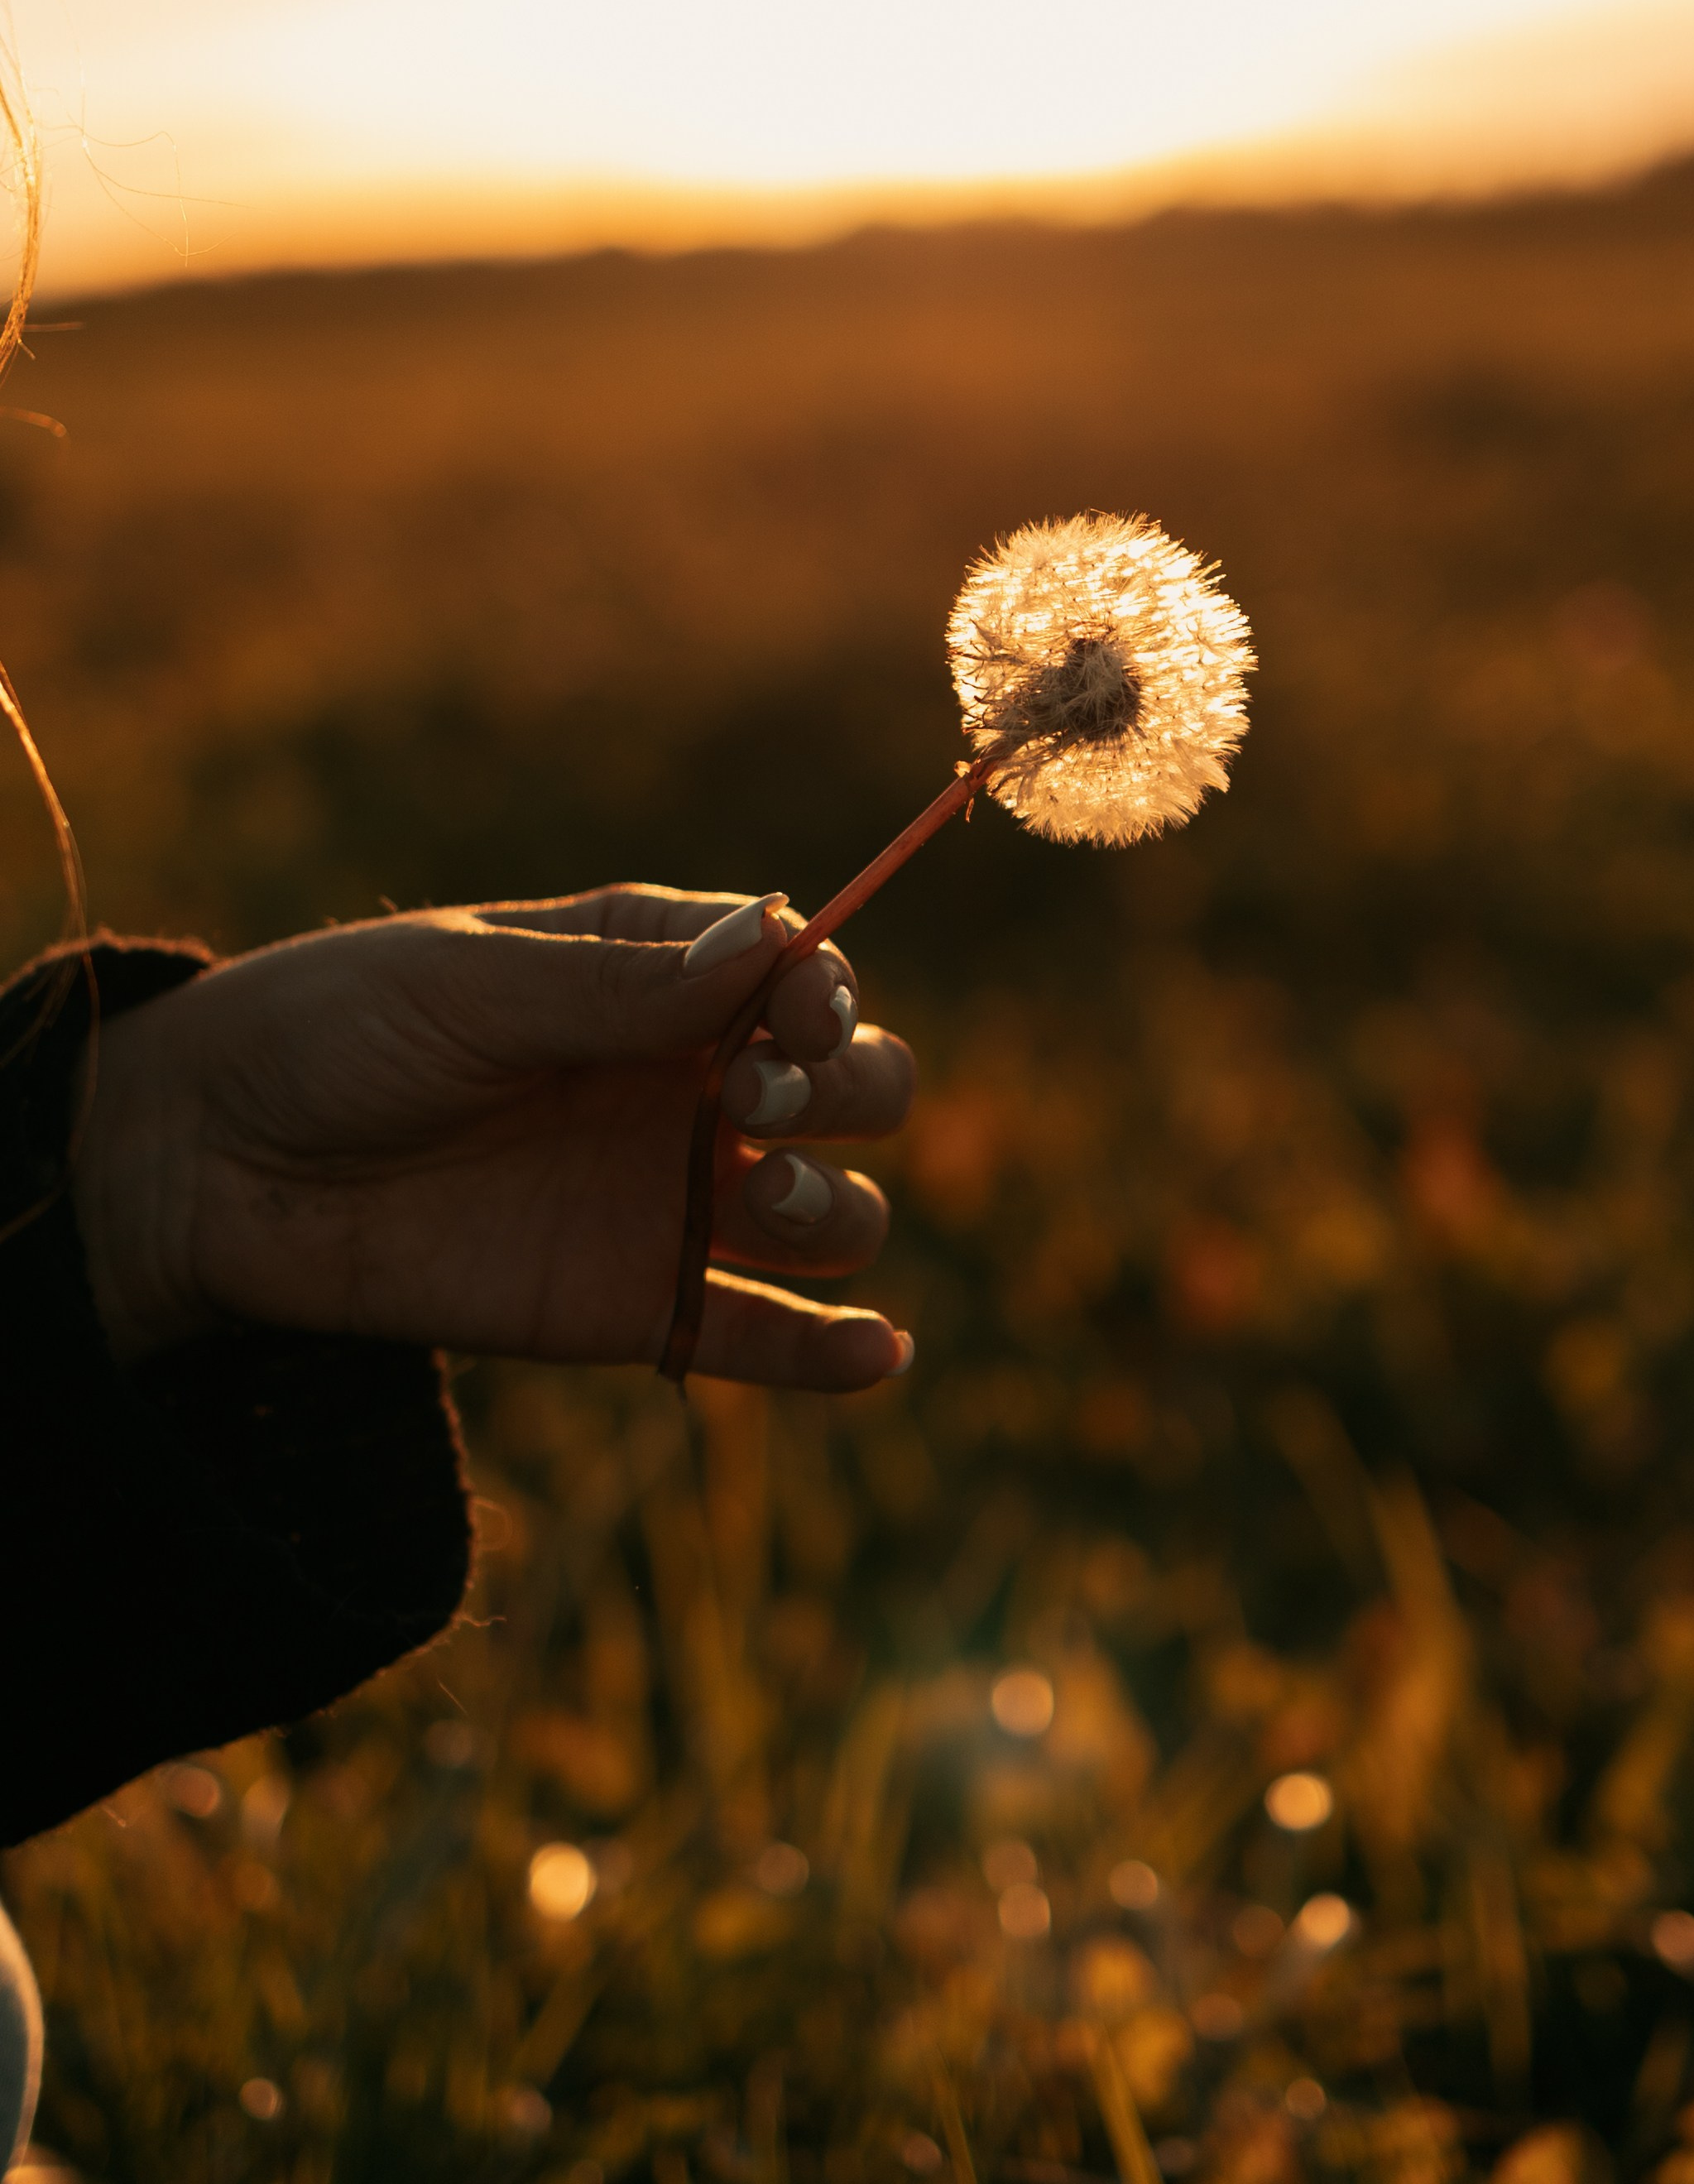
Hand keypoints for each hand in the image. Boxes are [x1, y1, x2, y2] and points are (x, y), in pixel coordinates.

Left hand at [72, 885, 917, 1390]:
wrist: (214, 1170)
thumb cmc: (331, 1034)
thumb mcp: (467, 987)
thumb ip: (618, 984)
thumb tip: (776, 941)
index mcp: (656, 969)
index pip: (805, 970)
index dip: (826, 991)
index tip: (791, 1015)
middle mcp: (690, 1079)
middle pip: (855, 1085)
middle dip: (843, 1087)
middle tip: (752, 1101)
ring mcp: (673, 1196)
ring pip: (837, 1211)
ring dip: (840, 1207)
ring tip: (760, 1199)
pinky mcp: (638, 1306)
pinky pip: (766, 1336)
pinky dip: (836, 1352)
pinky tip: (880, 1352)